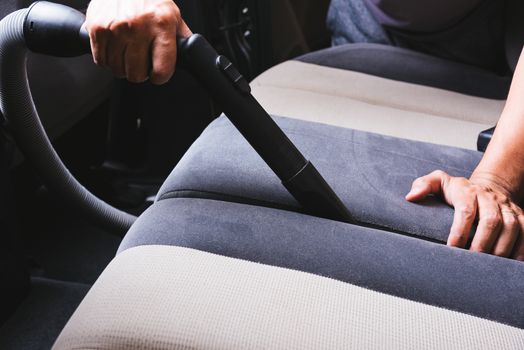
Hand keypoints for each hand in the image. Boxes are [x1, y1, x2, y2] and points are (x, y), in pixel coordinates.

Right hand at [85, 0, 191, 83]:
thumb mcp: (172, 15)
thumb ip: (181, 38)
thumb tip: (191, 57)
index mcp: (162, 25)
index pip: (162, 69)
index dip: (160, 76)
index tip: (158, 73)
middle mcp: (138, 27)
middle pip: (137, 74)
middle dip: (140, 73)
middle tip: (141, 62)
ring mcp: (115, 28)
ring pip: (118, 70)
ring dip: (123, 67)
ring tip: (128, 53)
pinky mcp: (97, 28)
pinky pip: (101, 60)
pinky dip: (107, 60)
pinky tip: (115, 49)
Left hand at [406, 170, 523, 259]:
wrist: (490, 186)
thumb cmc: (458, 190)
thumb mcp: (439, 182)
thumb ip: (423, 185)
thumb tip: (410, 197)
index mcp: (468, 192)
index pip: (466, 211)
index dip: (460, 231)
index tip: (452, 248)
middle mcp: (490, 199)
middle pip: (491, 221)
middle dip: (482, 243)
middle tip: (471, 261)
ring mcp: (508, 208)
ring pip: (512, 228)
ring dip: (501, 249)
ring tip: (489, 267)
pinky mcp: (521, 217)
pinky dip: (521, 250)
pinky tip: (510, 264)